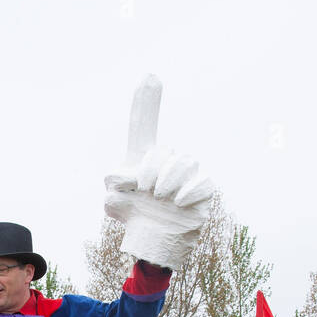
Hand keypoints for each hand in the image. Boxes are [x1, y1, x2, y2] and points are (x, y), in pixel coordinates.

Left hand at [104, 75, 214, 269]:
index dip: (145, 102)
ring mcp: (186, 176)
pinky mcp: (203, 193)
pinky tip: (177, 202)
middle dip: (151, 169)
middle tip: (146, 189)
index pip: (143, 125)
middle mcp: (167, 161)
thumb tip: (129, 178)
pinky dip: (190, 191)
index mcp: (143, 157)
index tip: (150, 75)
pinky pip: (204, 182)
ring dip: (169, 179)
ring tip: (161, 197)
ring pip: (185, 162)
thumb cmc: (132, 216)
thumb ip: (114, 185)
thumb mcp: (112, 202)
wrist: (152, 240)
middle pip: (163, 150)